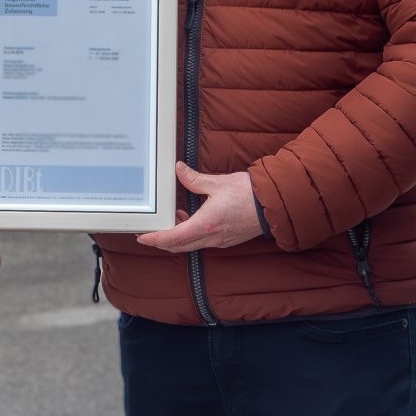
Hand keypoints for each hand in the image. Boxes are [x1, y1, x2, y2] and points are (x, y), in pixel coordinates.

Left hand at [137, 163, 265, 252]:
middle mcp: (211, 237)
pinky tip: (192, 219)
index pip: (173, 238)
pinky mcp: (226, 240)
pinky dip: (191, 235)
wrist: (273, 206)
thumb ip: (194, 179)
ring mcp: (219, 241)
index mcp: (206, 224)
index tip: (142, 236)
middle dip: (161, 240)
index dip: (155, 239)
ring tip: (174, 218)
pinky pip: (202, 242)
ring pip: (190, 245)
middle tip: (148, 232)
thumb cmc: (248, 194)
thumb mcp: (218, 183)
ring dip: (177, 237)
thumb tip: (178, 170)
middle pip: (178, 246)